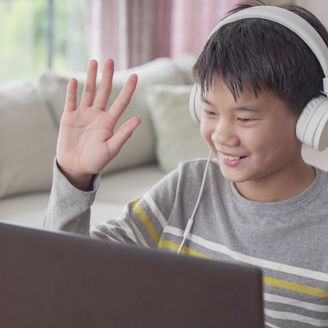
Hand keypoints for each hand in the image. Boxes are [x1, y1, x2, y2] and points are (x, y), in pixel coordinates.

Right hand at [56, 59, 139, 189]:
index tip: (136, 76)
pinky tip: (75, 80)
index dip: (128, 89)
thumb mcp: (111, 149)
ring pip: (88, 92)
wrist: (75, 167)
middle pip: (104, 91)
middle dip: (107, 76)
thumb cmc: (95, 161)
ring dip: (90, 77)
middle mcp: (97, 115)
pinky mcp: (69, 117)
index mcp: (109, 122)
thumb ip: (123, 134)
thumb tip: (138, 119)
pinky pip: (71, 101)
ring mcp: (83, 115)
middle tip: (110, 60)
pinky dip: (72, 90)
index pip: (121, 102)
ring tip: (94, 62)